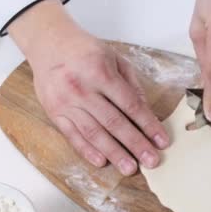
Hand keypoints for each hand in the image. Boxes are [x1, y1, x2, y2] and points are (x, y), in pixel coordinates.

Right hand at [8, 0, 168, 174]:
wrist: (48, 43)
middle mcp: (82, 88)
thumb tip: (147, 114)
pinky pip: (72, 136)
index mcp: (100, 72)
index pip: (130, 104)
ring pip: (94, 133)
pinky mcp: (54, 113)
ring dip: (114, 153)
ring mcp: (66, 102)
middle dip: (135, 144)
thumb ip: (132, 86)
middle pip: (114, 123)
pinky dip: (87, 151)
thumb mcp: (114, 58)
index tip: (162, 141)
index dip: (148, 125)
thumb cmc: (86, 51)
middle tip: (151, 161)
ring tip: (130, 168)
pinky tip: (102, 162)